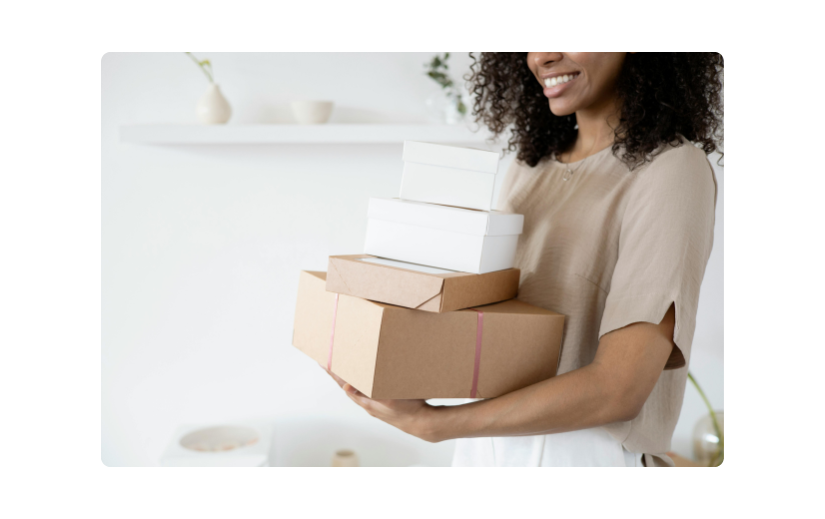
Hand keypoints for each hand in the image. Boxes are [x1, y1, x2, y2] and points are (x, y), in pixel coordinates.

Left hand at [323, 366, 443, 442]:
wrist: (422, 422)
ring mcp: (376, 403)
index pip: (344, 384)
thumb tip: (347, 387)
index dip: (334, 373)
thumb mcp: (388, 399)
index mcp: (366, 401)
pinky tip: (366, 376)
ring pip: (358, 387)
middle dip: (338, 373)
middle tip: (328, 362)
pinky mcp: (384, 402)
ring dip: (350, 376)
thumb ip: (369, 393)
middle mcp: (368, 402)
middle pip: (348, 384)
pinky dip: (363, 381)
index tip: (323, 362)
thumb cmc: (407, 411)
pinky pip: (368, 389)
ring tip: (343, 367)